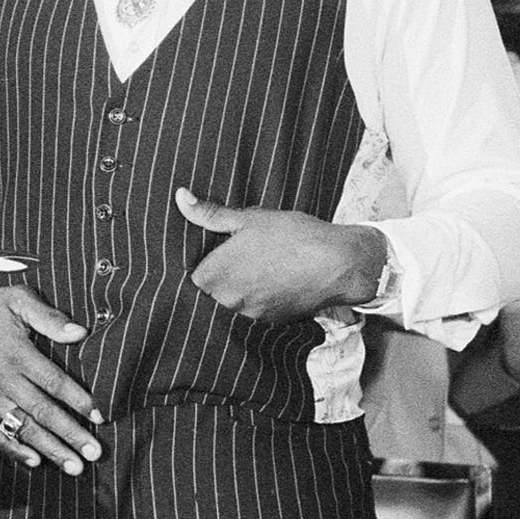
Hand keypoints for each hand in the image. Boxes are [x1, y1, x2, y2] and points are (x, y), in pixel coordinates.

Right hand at [0, 285, 101, 474]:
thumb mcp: (18, 300)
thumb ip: (48, 317)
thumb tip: (80, 332)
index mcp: (15, 353)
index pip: (52, 381)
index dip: (77, 400)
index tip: (100, 416)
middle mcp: (2, 378)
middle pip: (41, 411)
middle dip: (70, 434)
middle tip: (95, 453)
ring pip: (23, 427)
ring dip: (49, 448)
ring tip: (74, 466)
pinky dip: (12, 449)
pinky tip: (34, 461)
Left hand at [175, 189, 385, 322]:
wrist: (339, 264)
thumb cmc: (292, 236)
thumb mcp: (248, 218)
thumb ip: (210, 214)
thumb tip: (180, 197)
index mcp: (214, 276)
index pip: (193, 275)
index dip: (205, 262)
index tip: (216, 251)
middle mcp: (227, 301)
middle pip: (212, 290)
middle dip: (223, 275)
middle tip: (243, 254)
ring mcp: (250, 314)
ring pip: (235, 300)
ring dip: (243, 287)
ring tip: (263, 264)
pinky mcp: (272, 321)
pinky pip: (257, 309)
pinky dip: (262, 296)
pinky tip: (277, 278)